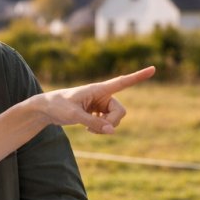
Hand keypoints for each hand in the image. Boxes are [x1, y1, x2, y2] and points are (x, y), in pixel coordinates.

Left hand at [36, 66, 155, 133]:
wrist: (46, 109)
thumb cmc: (58, 106)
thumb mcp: (74, 115)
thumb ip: (94, 123)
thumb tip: (111, 131)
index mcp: (98, 89)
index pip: (122, 82)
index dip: (138, 76)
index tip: (154, 69)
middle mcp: (102, 95)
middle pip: (120, 112)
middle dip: (112, 122)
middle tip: (95, 128)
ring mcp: (101, 104)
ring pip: (115, 119)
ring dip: (105, 127)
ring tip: (88, 129)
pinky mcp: (97, 112)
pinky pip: (108, 124)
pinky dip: (101, 129)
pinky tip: (88, 129)